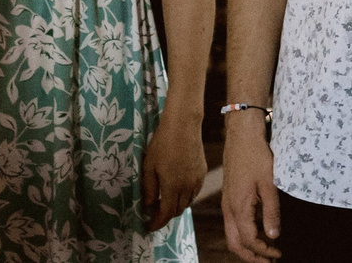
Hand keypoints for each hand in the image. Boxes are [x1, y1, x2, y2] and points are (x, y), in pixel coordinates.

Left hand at [142, 107, 207, 233]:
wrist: (183, 125)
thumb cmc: (162, 144)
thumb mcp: (149, 167)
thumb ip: (149, 189)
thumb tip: (149, 205)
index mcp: (173, 187)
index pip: (166, 214)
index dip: (157, 223)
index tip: (149, 226)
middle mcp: (188, 187)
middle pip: (178, 210)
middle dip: (166, 215)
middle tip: (154, 212)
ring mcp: (197, 179)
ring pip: (188, 202)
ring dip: (176, 205)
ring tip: (165, 200)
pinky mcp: (202, 171)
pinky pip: (194, 191)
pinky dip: (186, 196)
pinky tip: (178, 188)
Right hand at [221, 119, 280, 262]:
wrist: (241, 135)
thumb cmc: (256, 155)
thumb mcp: (269, 183)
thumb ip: (271, 211)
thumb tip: (274, 235)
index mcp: (238, 207)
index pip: (249, 240)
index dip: (263, 251)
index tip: (278, 253)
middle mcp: (229, 209)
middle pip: (235, 244)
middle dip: (251, 256)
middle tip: (269, 260)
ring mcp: (227, 203)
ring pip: (232, 235)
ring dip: (247, 247)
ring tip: (265, 250)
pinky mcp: (229, 197)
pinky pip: (232, 224)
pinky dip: (243, 234)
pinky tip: (258, 230)